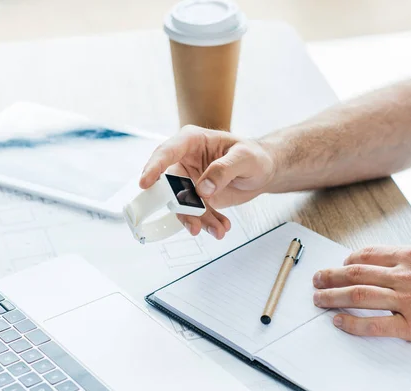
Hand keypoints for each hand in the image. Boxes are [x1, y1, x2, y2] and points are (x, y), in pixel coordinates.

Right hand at [140, 125, 275, 238]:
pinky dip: (208, 223)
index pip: (167, 152)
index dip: (154, 167)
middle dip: (181, 208)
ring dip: (198, 220)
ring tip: (217, 230)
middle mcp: (186, 161)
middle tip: (194, 225)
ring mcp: (190, 181)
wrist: (264, 171)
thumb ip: (223, 170)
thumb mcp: (245, 157)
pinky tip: (222, 227)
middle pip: (170, 185)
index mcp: (191, 141)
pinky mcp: (199, 198)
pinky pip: (197, 214)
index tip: (145, 183)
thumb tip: (202, 188)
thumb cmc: (254, 155)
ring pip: (183, 205)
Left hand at [312, 246, 410, 351]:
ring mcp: (407, 301)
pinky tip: (339, 321)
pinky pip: (375, 325)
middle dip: (331, 276)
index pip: (367, 255)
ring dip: (333, 297)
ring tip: (319, 299)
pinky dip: (353, 323)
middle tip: (317, 279)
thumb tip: (395, 259)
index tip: (340, 265)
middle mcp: (405, 276)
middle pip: (356, 274)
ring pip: (359, 296)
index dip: (347, 260)